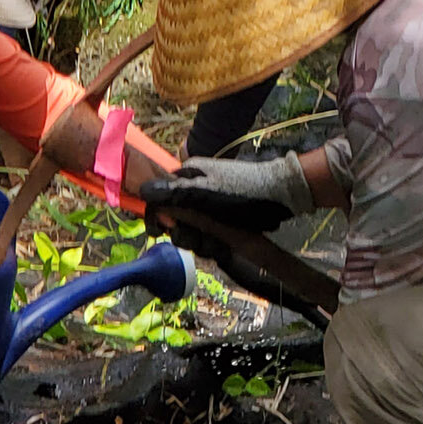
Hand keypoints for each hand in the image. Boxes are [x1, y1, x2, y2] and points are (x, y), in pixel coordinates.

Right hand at [141, 153, 316, 235]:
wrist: (281, 197)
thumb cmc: (242, 192)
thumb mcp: (204, 193)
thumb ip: (172, 194)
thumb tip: (141, 192)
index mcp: (186, 178)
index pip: (158, 199)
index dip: (157, 218)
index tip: (161, 232)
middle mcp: (195, 192)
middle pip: (175, 222)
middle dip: (187, 235)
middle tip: (201, 235)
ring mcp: (210, 208)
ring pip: (193, 234)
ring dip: (203, 242)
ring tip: (220, 239)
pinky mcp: (223, 221)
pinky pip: (209, 238)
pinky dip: (216, 244)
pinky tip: (227, 244)